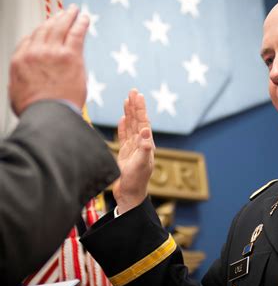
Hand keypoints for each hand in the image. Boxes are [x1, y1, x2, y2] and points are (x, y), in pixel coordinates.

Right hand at [8, 4, 89, 115]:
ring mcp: (52, 52)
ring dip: (68, 16)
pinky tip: (85, 18)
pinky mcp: (70, 55)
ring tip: (74, 11)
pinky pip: (76, 33)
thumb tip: (26, 82)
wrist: (48, 116)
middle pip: (44, 30)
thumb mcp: (17, 93)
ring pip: (60, 27)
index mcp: (20, 61)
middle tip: (62, 13)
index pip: (29, 40)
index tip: (47, 28)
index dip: (40, 32)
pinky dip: (80, 23)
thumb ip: (22, 81)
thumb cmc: (36, 111)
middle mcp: (34, 52)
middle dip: (54, 19)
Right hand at [113, 89, 154, 213]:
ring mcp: (133, 148)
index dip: (140, 108)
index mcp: (146, 145)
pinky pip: (124, 136)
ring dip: (129, 113)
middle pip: (137, 121)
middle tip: (133, 91)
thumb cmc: (136, 181)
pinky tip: (123, 118)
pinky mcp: (125, 153)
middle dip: (135, 106)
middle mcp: (141, 144)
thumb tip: (146, 130)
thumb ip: (144, 148)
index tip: (137, 95)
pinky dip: (123, 126)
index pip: (143, 122)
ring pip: (130, 126)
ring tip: (128, 100)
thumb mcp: (141, 164)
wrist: (129, 195)